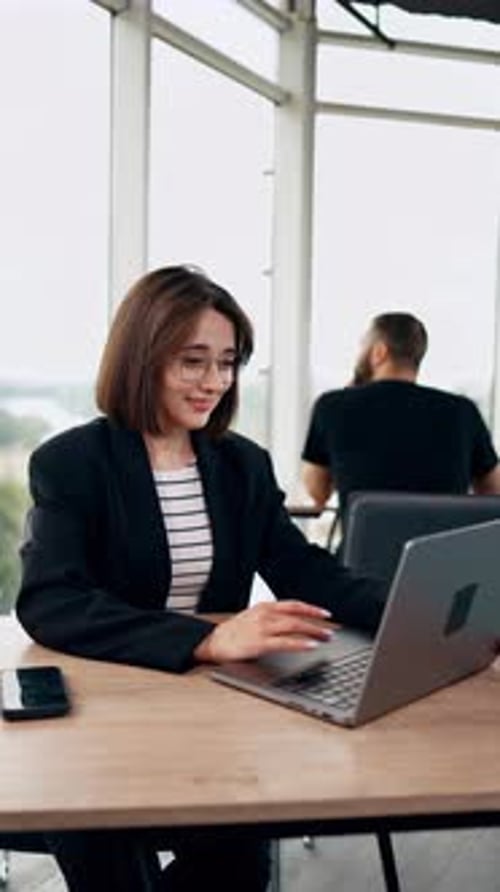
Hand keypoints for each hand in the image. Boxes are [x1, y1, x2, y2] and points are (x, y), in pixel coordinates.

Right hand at [193, 600, 332, 663]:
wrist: (214, 641)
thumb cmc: (234, 632)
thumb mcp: (253, 617)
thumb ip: (271, 617)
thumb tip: (292, 623)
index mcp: (264, 607)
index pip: (293, 604)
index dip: (311, 608)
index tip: (325, 613)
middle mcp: (265, 614)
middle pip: (297, 615)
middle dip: (316, 623)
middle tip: (330, 631)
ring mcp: (262, 628)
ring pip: (293, 626)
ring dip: (313, 631)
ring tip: (325, 638)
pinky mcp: (259, 643)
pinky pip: (284, 642)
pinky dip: (300, 643)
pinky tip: (310, 646)